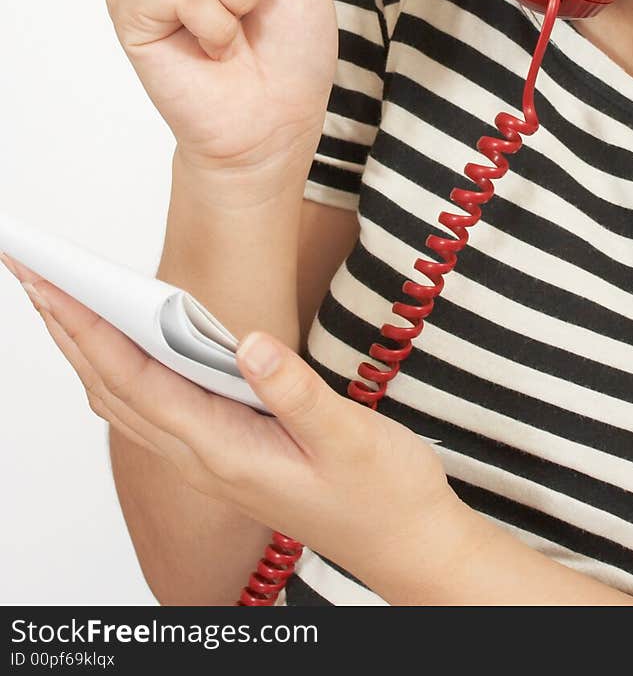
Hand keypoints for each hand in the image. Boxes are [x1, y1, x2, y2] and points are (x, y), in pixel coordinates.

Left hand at [2, 254, 456, 588]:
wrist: (406, 545)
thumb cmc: (382, 494)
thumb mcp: (351, 439)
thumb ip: (297, 393)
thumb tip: (248, 343)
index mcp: (225, 452)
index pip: (135, 382)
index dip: (89, 330)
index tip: (54, 285)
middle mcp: (205, 459)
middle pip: (111, 390)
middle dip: (67, 332)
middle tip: (32, 276)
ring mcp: (212, 461)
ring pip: (124, 403)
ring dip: (85, 351)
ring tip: (60, 303)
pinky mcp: (227, 455)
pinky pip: (152, 410)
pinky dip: (120, 372)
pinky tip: (123, 348)